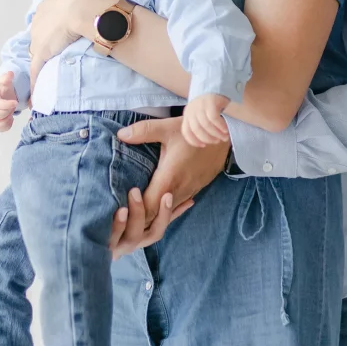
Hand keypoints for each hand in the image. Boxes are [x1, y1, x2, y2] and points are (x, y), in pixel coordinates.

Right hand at [0, 72, 17, 131]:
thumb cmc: (2, 89)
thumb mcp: (4, 81)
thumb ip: (7, 78)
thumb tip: (10, 73)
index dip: (6, 105)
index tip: (16, 103)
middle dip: (6, 112)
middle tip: (13, 107)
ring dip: (5, 121)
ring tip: (11, 114)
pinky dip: (6, 126)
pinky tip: (10, 119)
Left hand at [29, 0, 117, 90]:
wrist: (90, 10)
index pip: (47, 14)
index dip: (54, 23)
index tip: (60, 29)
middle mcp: (41, 15)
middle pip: (40, 30)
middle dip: (46, 40)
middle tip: (57, 49)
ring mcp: (41, 33)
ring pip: (37, 49)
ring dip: (41, 60)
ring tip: (44, 73)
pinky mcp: (43, 51)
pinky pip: (37, 68)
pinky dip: (35, 82)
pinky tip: (34, 96)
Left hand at [109, 116, 229, 256]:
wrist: (226, 134)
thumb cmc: (195, 131)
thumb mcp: (168, 127)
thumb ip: (143, 131)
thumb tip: (120, 134)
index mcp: (170, 177)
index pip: (149, 206)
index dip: (135, 211)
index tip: (120, 208)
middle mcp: (180, 190)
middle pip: (157, 215)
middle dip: (140, 218)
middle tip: (122, 217)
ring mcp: (190, 191)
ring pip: (168, 212)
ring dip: (153, 214)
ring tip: (134, 214)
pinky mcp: (195, 189)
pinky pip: (177, 206)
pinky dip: (164, 208)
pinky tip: (155, 205)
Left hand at [182, 93, 229, 146]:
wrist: (216, 84)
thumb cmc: (209, 103)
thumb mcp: (200, 113)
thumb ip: (200, 125)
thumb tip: (207, 140)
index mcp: (187, 114)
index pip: (186, 131)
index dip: (193, 141)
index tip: (203, 145)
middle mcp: (191, 110)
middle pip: (196, 129)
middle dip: (208, 138)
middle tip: (217, 141)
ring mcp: (200, 105)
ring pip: (206, 125)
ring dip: (216, 134)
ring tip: (224, 137)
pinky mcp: (210, 102)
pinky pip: (214, 118)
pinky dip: (220, 126)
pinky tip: (225, 130)